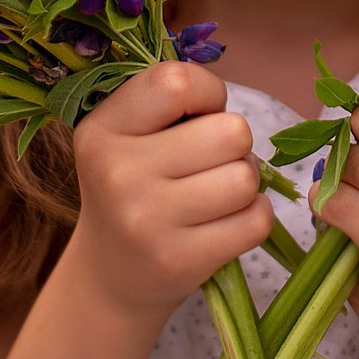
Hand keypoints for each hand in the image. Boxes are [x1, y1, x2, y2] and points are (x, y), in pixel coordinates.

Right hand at [65, 61, 273, 324]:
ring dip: (244, 182)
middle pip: (231, 132)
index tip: (198, 115)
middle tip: (211, 162)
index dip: (207, 92)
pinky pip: (256, 221)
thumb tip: (223, 104)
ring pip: (246, 178)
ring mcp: (147, 221)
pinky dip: (253, 217)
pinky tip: (224, 222)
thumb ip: (168, 104)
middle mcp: (118, 173)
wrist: (110, 276)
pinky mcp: (179, 261)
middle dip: (234, 144)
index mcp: (103, 129)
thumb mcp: (124, 136)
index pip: (177, 82)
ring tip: (215, 193)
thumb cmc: (134, 188)